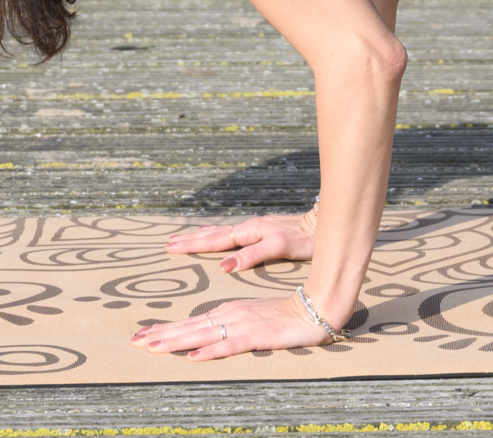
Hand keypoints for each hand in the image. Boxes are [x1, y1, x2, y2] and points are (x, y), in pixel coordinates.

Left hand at [131, 294, 332, 359]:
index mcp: (228, 311)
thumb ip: (231, 327)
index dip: (165, 329)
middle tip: (134, 342)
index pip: (190, 322)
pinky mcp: (257, 336)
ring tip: (153, 347)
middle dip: (161, 335)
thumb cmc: (285, 314)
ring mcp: (242, 325)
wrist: (315, 305)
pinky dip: (211, 351)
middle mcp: (230, 315)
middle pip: (189, 327)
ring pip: (203, 335)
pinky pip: (230, 345)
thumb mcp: (252, 318)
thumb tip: (206, 340)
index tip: (141, 335)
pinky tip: (195, 357)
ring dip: (177, 341)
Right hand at [165, 208, 314, 271]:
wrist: (324, 226)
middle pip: (214, 235)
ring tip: (182, 238)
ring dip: (201, 236)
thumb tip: (224, 266)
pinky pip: (232, 233)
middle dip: (191, 239)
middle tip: (168, 243)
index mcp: (250, 233)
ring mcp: (255, 229)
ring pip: (221, 232)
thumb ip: (252, 256)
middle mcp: (249, 229)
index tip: (172, 247)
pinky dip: (217, 233)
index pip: (215, 240)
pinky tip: (212, 233)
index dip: (194, 245)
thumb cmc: (305, 239)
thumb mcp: (279, 248)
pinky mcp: (262, 232)